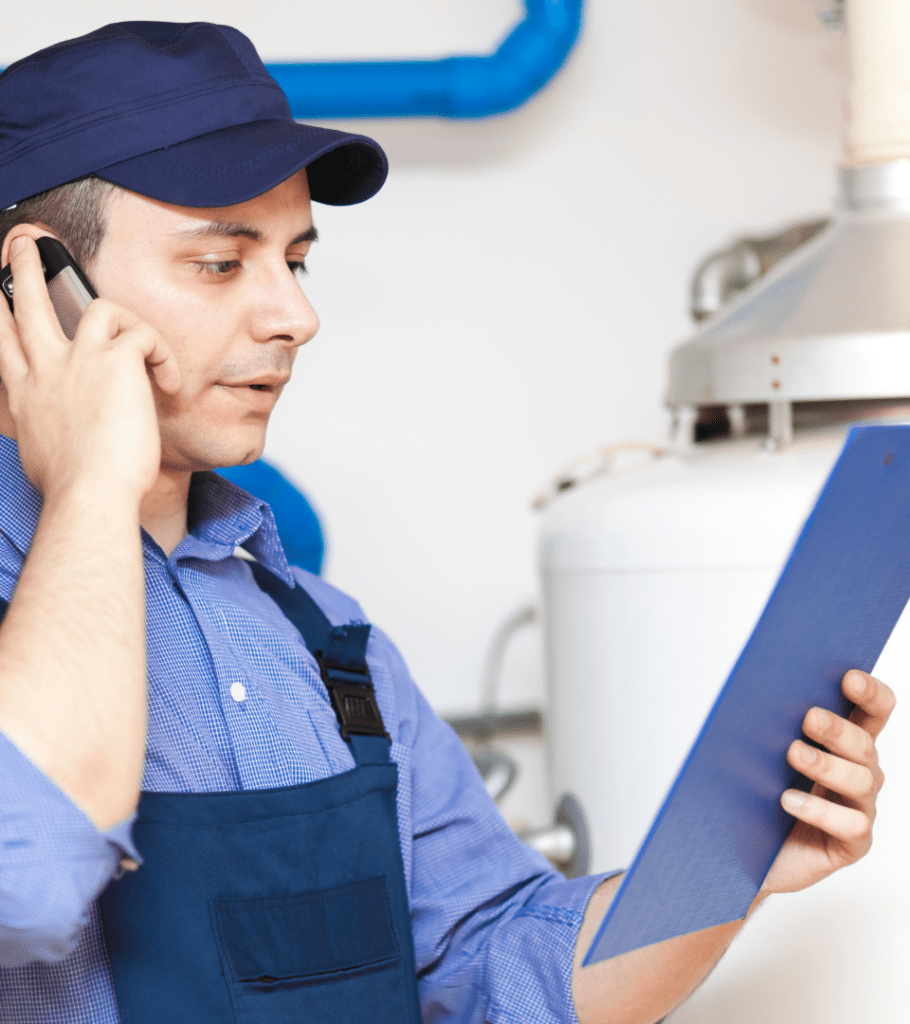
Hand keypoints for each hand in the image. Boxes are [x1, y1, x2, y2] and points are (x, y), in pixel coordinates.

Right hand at [0, 234, 179, 502]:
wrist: (89, 495)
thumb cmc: (73, 491)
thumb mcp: (42, 459)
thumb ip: (47, 437)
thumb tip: (57, 444)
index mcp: (24, 396)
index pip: (4, 344)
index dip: (0, 314)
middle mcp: (44, 370)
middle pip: (26, 306)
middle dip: (21, 268)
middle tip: (23, 243)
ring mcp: (79, 360)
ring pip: (94, 305)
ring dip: (121, 309)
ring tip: (138, 329)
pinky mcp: (116, 359)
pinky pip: (143, 335)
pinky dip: (162, 355)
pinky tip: (170, 385)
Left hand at [757, 668, 894, 898]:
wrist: (741, 849)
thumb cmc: (756, 792)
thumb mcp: (762, 752)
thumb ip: (771, 723)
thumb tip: (758, 686)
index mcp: (845, 743)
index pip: (874, 711)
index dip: (870, 692)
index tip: (848, 677)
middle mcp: (861, 772)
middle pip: (865, 744)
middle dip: (838, 729)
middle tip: (808, 717)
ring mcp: (860, 808)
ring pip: (862, 781)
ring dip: (826, 765)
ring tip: (792, 755)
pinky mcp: (852, 843)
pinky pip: (851, 824)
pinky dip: (821, 810)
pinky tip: (789, 801)